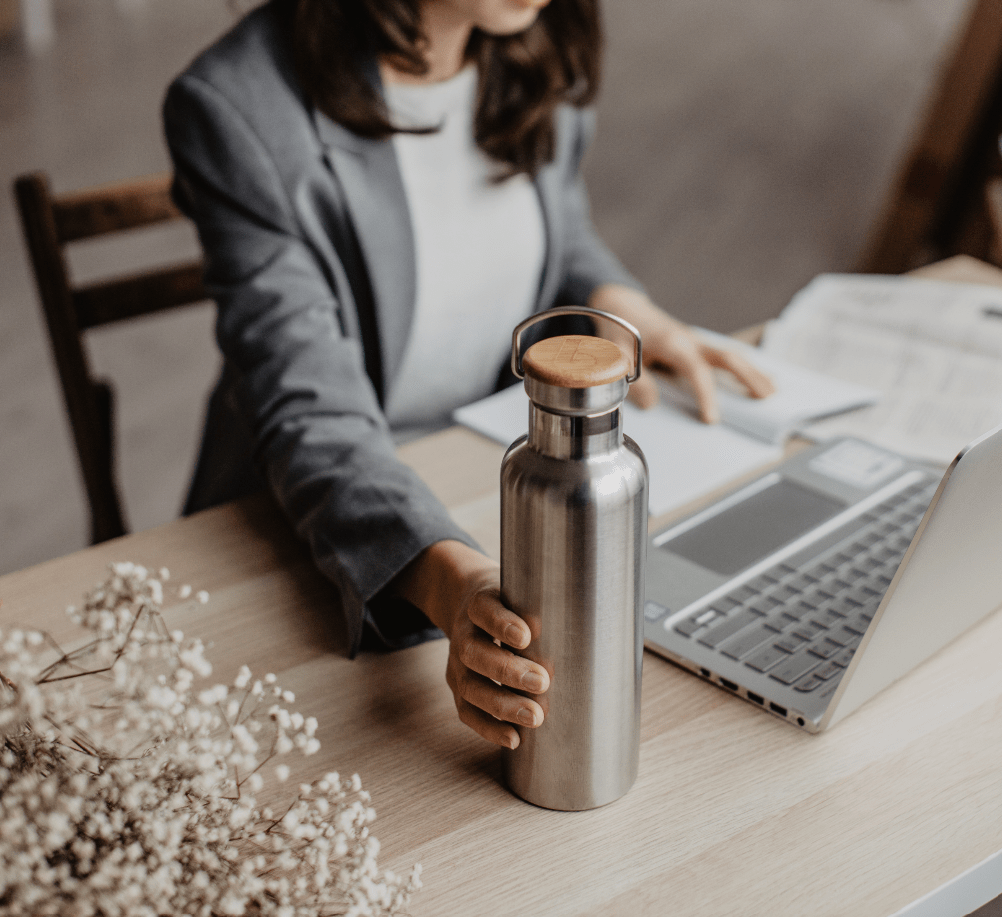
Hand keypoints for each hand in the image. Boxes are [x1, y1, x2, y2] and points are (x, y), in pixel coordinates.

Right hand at [392, 540, 548, 748]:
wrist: (472, 609)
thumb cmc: (511, 605)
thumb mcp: (523, 594)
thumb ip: (547, 607)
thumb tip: (591, 628)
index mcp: (478, 604)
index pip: (483, 610)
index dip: (501, 623)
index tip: (526, 636)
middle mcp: (463, 634)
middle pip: (474, 652)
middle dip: (508, 670)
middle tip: (542, 682)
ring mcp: (456, 664)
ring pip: (470, 687)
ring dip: (502, 705)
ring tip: (534, 717)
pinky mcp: (458, 689)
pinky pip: (467, 712)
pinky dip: (489, 727)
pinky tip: (513, 738)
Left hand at [588, 284, 774, 422]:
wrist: (623, 306)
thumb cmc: (620, 328)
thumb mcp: (616, 353)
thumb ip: (632, 379)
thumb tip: (652, 404)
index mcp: (673, 342)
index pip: (697, 371)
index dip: (706, 395)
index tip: (711, 419)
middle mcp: (690, 340)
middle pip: (726, 357)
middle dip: (748, 377)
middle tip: (765, 399)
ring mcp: (695, 341)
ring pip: (730, 355)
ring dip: (751, 372)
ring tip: (771, 391)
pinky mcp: (695, 344)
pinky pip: (722, 355)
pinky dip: (742, 367)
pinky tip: (756, 377)